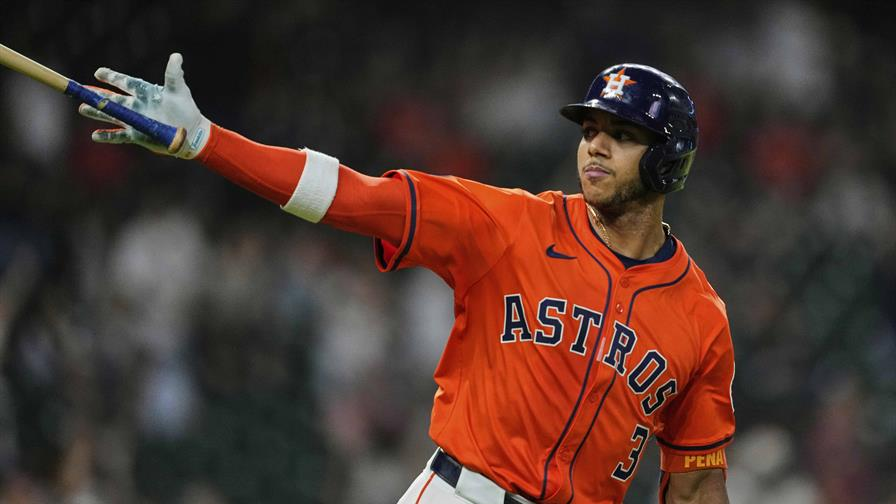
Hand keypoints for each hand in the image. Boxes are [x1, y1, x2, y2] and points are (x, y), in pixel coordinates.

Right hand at [79, 53, 210, 158]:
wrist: (191, 133)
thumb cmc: (186, 109)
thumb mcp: (179, 91)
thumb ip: (174, 74)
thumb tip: (176, 56)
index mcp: (145, 92)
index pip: (125, 82)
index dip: (112, 77)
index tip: (99, 72)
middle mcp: (137, 105)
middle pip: (113, 99)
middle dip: (98, 95)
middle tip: (82, 91)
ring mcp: (135, 120)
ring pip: (112, 115)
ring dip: (97, 113)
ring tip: (82, 108)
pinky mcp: (137, 135)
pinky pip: (118, 135)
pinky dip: (107, 136)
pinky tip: (94, 136)